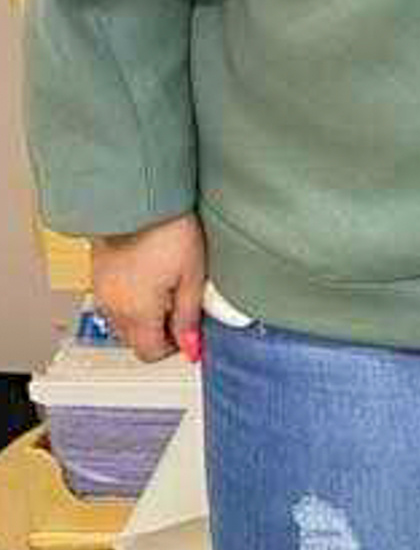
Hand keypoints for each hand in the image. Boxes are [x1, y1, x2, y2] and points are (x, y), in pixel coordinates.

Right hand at [91, 213, 206, 362]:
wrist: (137, 195)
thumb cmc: (167, 228)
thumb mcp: (192, 275)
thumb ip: (189, 316)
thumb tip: (190, 348)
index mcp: (137, 313)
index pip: (150, 353)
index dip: (174, 346)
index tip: (188, 328)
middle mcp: (113, 307)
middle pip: (134, 340)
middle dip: (158, 332)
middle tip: (179, 307)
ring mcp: (102, 290)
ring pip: (122, 322)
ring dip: (142, 316)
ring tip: (164, 287)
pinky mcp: (97, 272)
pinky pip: (113, 300)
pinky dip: (129, 298)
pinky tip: (147, 275)